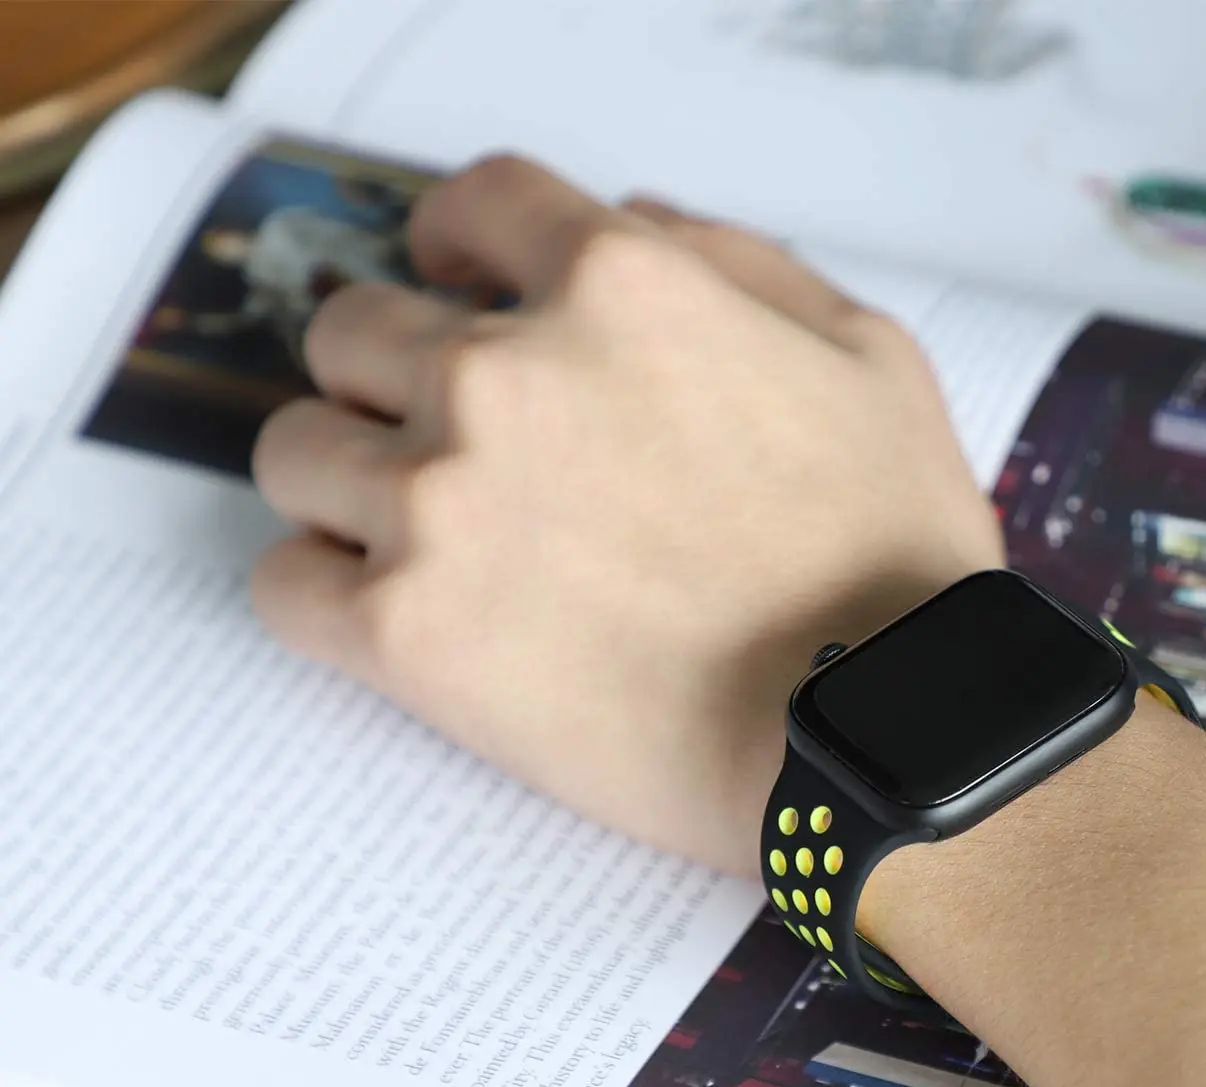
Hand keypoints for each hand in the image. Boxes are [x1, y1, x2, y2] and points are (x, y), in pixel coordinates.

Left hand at [251, 157, 1002, 875]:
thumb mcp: (867, 358)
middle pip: (353, 332)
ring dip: (348, 482)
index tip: (457, 282)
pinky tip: (388, 614)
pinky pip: (284, 586)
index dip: (458, 241)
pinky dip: (323, 592)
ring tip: (422, 540)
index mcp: (615, 290)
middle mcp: (502, 377)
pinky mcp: (407, 637)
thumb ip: (736, 264)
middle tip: (451, 441)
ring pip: (296, 454)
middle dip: (395, 374)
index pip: (474, 205)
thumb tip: (628, 222)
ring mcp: (440, 507)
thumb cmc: (892, 561)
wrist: (878, 733)